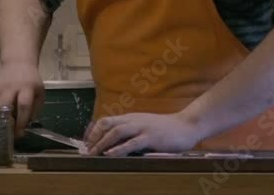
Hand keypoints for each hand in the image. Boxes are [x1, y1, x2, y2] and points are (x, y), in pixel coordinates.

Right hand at [0, 61, 43, 137]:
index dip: (22, 120)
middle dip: (7, 121)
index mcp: (27, 87)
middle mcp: (11, 87)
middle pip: (6, 105)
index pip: (24, 105)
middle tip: (8, 134)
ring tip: (0, 131)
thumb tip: (25, 127)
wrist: (18, 63)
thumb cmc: (31, 81)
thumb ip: (35, 109)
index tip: (20, 133)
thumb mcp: (39, 93)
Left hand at [84, 112, 203, 156]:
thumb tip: (115, 144)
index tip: (87, 143)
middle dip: (94, 137)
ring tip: (94, 153)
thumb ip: (131, 132)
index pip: (106, 121)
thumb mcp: (145, 126)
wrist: (187, 125)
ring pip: (117, 132)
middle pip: (107, 124)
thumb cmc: (166, 128)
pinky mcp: (151, 137)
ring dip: (102, 143)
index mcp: (131, 118)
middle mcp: (134, 120)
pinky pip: (132, 142)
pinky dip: (119, 149)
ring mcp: (142, 128)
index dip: (94, 132)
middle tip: (86, 150)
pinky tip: (111, 154)